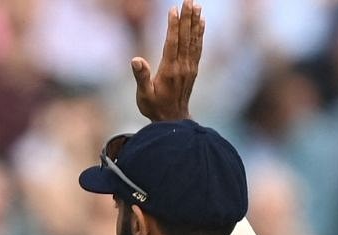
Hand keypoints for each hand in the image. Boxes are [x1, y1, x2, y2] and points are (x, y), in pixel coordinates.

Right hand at [132, 0, 203, 121]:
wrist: (173, 120)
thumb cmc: (154, 107)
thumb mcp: (143, 95)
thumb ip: (141, 77)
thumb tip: (136, 59)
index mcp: (169, 70)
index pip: (172, 43)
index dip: (173, 25)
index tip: (173, 9)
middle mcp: (182, 66)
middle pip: (186, 37)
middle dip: (187, 17)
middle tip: (189, 0)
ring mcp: (190, 67)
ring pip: (194, 40)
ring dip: (195, 21)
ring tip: (197, 6)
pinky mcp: (193, 68)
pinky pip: (198, 47)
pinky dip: (200, 33)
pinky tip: (201, 22)